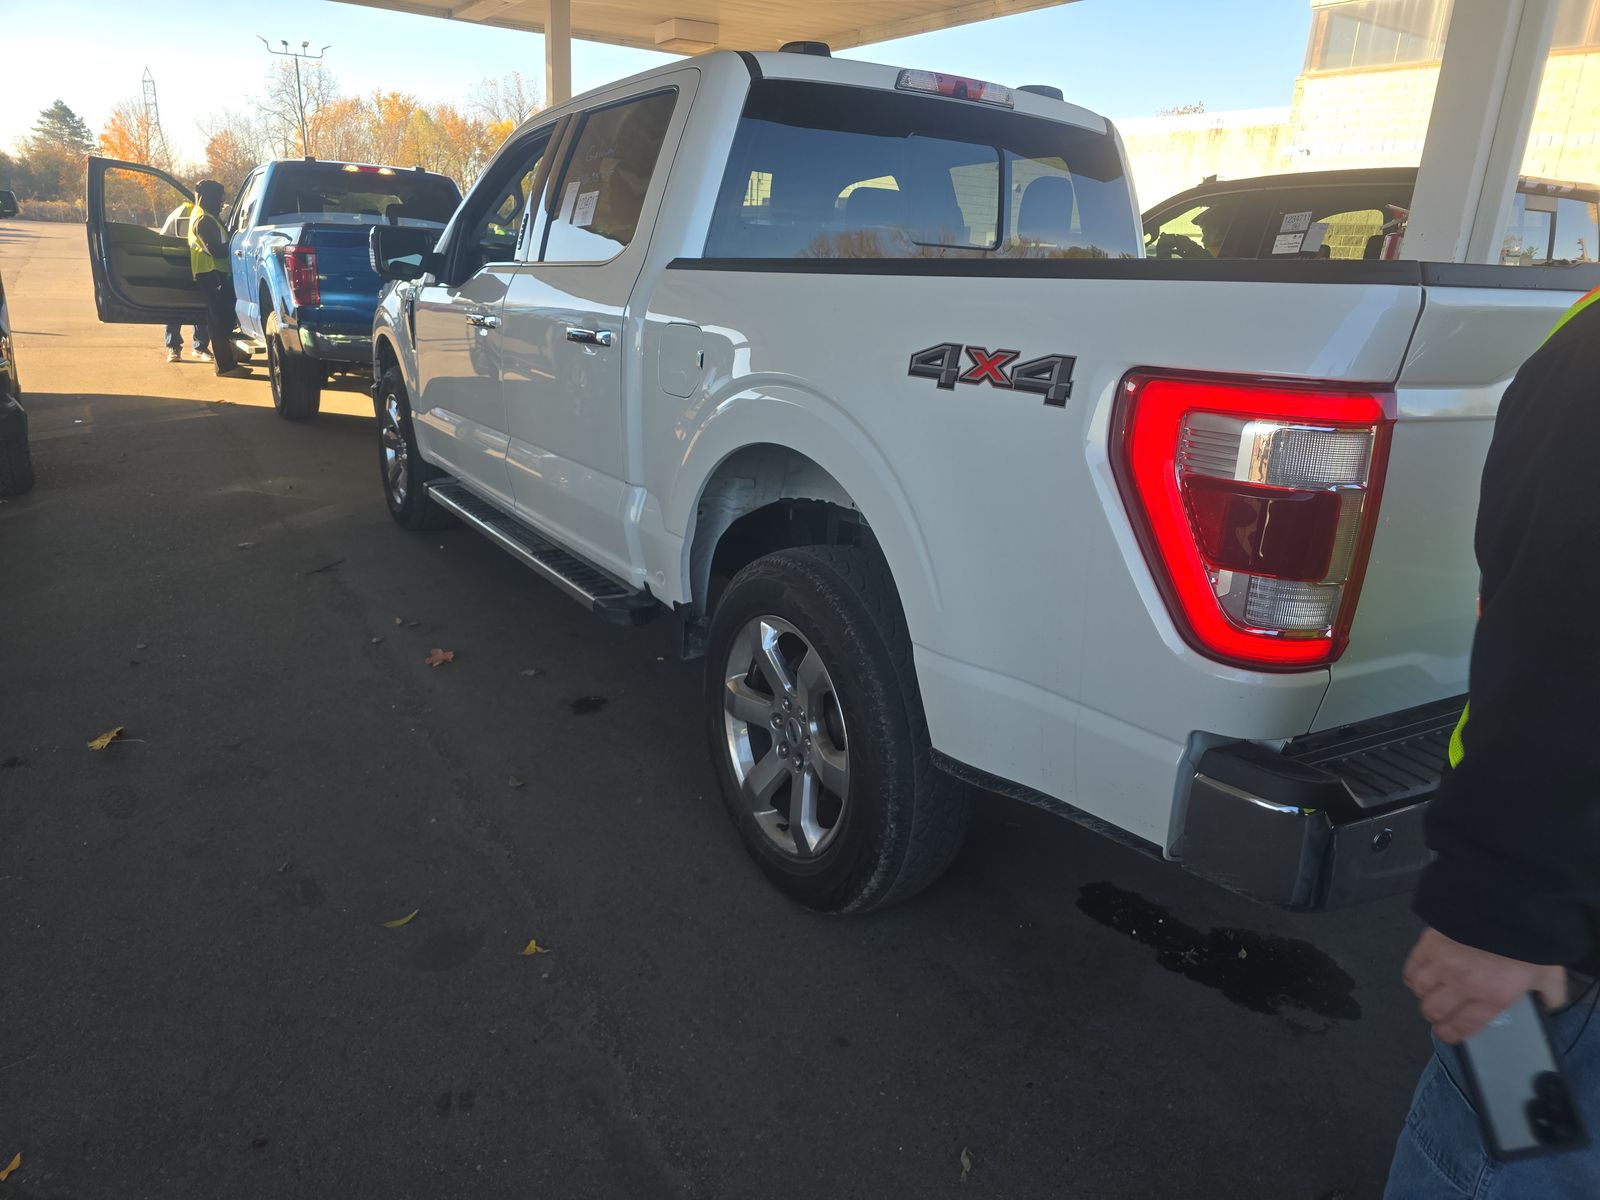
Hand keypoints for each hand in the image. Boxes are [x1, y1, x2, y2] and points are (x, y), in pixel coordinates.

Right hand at [1403, 927, 1567, 1043]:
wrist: (1510, 906)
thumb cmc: (1530, 943)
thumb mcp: (1551, 975)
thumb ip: (1550, 996)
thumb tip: (1547, 1006)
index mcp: (1491, 997)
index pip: (1462, 1025)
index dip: (1451, 1033)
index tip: (1447, 1033)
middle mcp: (1462, 985)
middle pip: (1434, 1010)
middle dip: (1435, 1015)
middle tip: (1439, 1012)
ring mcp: (1442, 964)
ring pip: (1420, 989)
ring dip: (1424, 993)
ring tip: (1431, 990)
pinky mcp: (1429, 944)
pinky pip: (1411, 967)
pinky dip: (1413, 975)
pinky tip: (1420, 974)